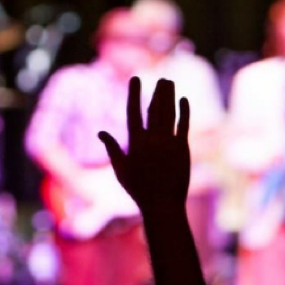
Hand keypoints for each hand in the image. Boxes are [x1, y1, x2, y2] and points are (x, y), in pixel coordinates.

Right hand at [98, 77, 190, 211]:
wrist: (162, 205)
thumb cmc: (138, 190)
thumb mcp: (120, 170)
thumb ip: (112, 149)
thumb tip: (101, 132)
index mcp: (135, 143)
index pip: (133, 111)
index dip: (134, 93)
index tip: (135, 79)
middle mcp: (152, 140)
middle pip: (154, 108)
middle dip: (157, 91)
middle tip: (161, 78)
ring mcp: (168, 143)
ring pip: (169, 113)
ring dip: (169, 96)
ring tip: (169, 83)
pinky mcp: (182, 149)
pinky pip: (183, 125)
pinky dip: (183, 111)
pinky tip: (183, 100)